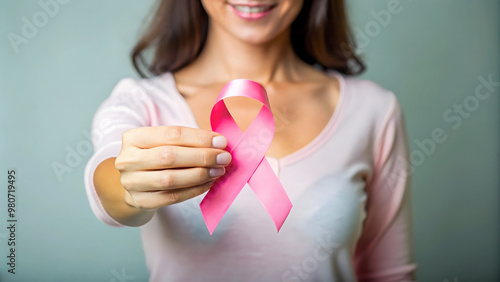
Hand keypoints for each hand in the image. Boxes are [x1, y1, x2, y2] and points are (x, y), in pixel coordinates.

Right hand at [115, 126, 230, 209]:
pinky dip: (194, 190)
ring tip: (218, 171)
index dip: (199, 138)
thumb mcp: (163, 143)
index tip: (221, 142)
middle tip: (224, 158)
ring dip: (200, 175)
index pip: (171, 134)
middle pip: (170, 156)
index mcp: (133, 137)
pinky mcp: (140, 201)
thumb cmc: (155, 157)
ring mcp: (132, 182)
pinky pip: (172, 197)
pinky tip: (208, 183)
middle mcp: (128, 159)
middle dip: (202, 157)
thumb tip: (219, 144)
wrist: (135, 183)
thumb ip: (188, 141)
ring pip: (171, 179)